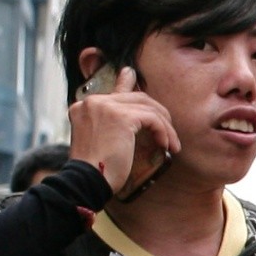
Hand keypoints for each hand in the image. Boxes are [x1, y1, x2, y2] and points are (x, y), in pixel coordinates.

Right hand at [65, 80, 179, 194]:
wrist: (86, 181)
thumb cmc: (97, 169)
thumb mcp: (101, 139)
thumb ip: (113, 121)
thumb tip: (134, 112)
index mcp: (83, 106)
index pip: (114, 91)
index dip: (127, 83)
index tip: (131, 74)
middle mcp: (92, 101)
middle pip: (136, 97)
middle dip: (158, 113)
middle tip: (169, 132)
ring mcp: (105, 106)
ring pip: (148, 107)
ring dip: (165, 126)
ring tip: (171, 143)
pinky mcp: (120, 116)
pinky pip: (152, 118)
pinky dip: (163, 132)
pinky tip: (166, 145)